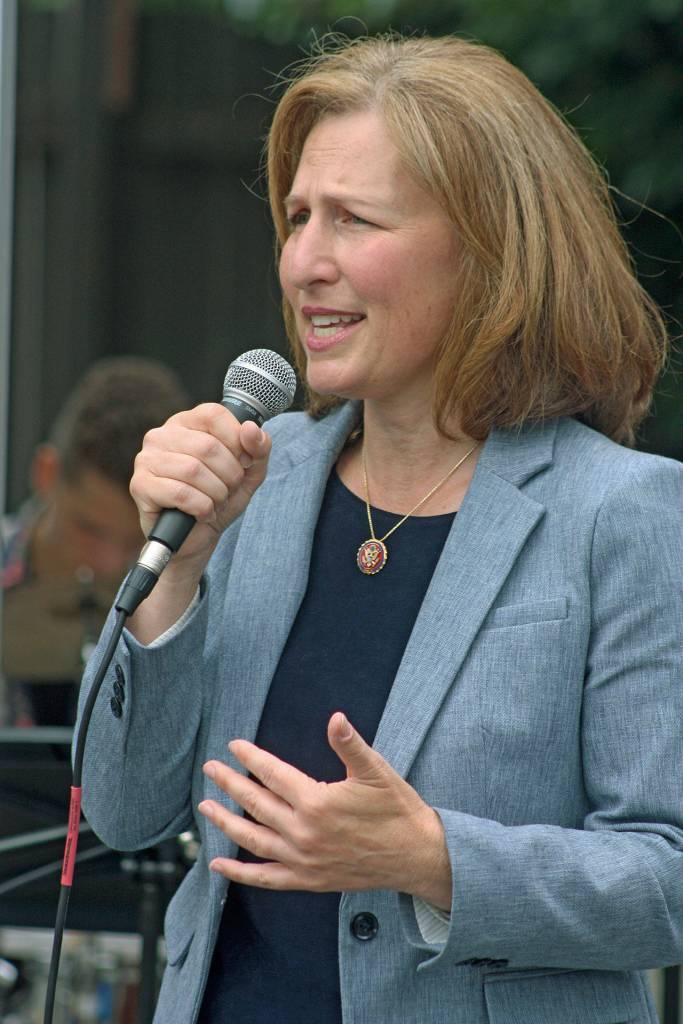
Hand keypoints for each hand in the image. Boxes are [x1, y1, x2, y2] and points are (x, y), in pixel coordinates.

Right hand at [130, 403, 270, 567]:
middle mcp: (162, 435)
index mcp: (187, 423)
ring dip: (216, 493)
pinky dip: (201, 507)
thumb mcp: (249, 473)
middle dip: (229, 474)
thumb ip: (259, 448)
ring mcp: (147, 459)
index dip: (237, 440)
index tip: (245, 462)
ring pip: (193, 470)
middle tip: (229, 489)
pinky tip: (202, 513)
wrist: (198, 539)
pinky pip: (180, 493)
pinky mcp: (140, 485)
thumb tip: (252, 429)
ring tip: (216, 502)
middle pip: (207, 445)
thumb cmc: (219, 499)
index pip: (214, 415)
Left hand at [198, 712, 451, 908]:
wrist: (416, 855)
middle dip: (230, 784)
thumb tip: (335, 718)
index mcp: (317, 802)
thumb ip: (350, 745)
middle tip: (211, 768)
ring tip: (206, 807)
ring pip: (253, 840)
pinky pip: (265, 879)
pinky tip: (217, 866)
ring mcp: (303, 860)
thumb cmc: (397, 809)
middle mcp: (304, 833)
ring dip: (225, 823)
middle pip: (256, 803)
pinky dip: (239, 874)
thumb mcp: (376, 771)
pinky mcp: (308, 881)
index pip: (273, 774)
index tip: (234, 745)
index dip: (251, 758)